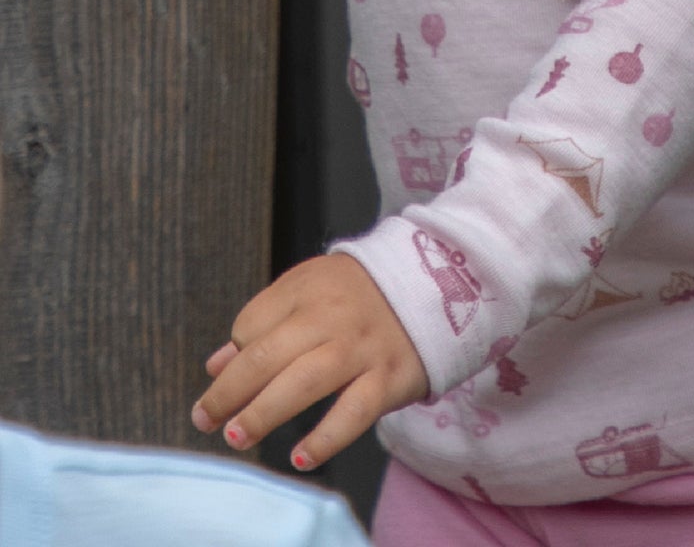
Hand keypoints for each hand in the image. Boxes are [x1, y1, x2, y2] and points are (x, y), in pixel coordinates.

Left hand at [192, 253, 428, 469]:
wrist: (442, 281)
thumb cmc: (362, 293)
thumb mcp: (311, 288)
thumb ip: (263, 322)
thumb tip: (215, 366)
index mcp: (308, 287)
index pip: (252, 324)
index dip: (234, 356)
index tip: (226, 381)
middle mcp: (333, 315)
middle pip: (268, 355)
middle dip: (230, 392)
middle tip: (206, 420)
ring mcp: (362, 348)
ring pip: (304, 382)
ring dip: (263, 412)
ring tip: (236, 436)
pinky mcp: (389, 377)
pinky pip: (354, 412)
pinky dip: (326, 437)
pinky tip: (300, 456)